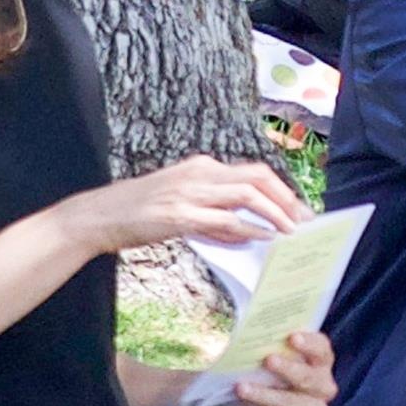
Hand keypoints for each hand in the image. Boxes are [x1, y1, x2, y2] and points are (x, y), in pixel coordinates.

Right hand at [65, 155, 309, 253]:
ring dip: (275, 214)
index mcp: (202, 167)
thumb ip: (216, 215)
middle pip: (258, 178)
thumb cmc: (141, 212)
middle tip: (306, 221)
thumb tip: (248, 232)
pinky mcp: (178, 214)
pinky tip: (261, 238)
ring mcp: (189, 192)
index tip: (300, 210)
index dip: (282, 191)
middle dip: (287, 199)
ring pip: (247, 195)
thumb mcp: (183, 205)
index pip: (254, 172)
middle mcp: (200, 173)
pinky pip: (223, 219)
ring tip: (291, 231)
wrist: (100, 215)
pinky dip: (247, 229)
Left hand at [236, 332, 337, 405]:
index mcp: (319, 362)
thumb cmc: (261, 374)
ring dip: (268, 395)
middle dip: (289, 369)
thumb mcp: (263, 356)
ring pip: (297, 404)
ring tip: (242, 387)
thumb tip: (244, 329)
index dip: (310, 344)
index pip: (322, 349)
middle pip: (312, 378)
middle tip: (267, 360)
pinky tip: (247, 404)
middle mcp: (323, 386)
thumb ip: (263, 345)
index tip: (291, 337)